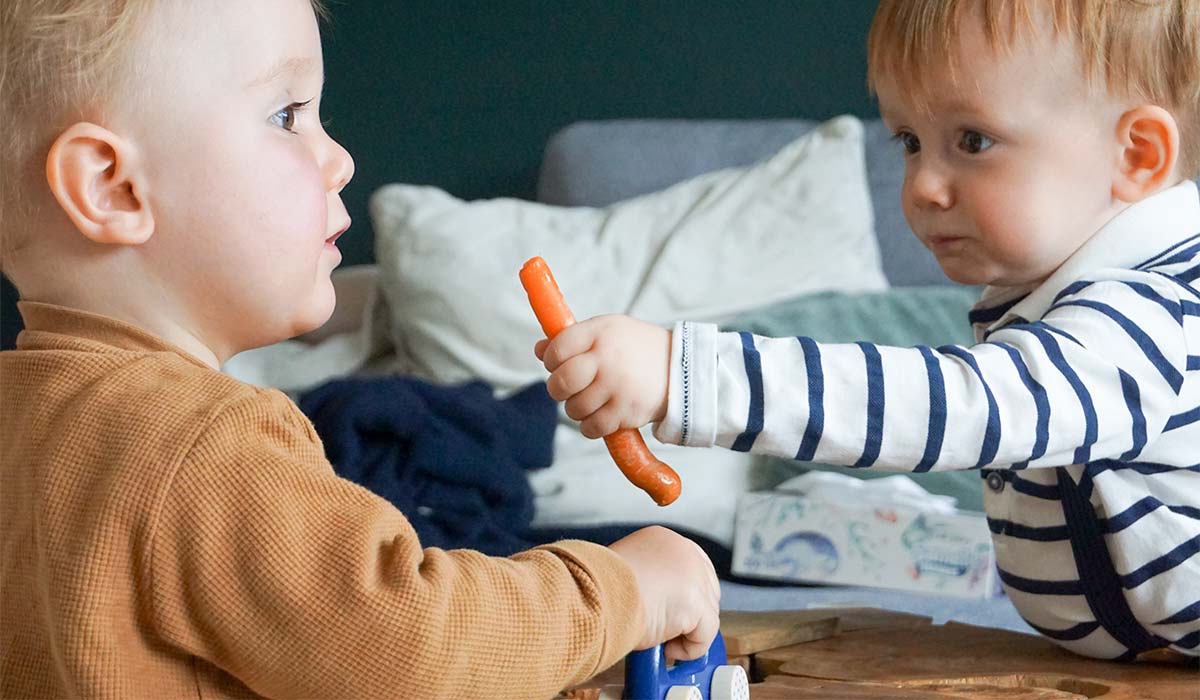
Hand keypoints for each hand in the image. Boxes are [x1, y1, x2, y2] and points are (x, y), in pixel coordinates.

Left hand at [534, 315, 670, 438]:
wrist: (682, 369)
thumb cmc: (636, 348)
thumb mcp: (608, 331)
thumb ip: (574, 339)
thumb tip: (539, 350)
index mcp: (600, 331)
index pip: (557, 349)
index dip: (551, 360)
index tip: (558, 364)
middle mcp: (607, 358)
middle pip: (561, 382)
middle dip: (558, 389)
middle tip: (567, 389)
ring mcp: (617, 386)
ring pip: (574, 408)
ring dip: (577, 409)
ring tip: (592, 400)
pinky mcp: (626, 411)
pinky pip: (591, 428)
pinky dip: (590, 426)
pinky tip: (600, 416)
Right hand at [609, 526, 720, 660]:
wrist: (593, 596)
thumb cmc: (598, 587)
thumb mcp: (626, 572)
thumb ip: (650, 578)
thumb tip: (659, 602)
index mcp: (663, 539)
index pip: (693, 567)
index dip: (685, 595)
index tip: (673, 613)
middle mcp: (683, 551)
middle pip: (706, 589)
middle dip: (690, 614)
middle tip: (664, 629)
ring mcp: (693, 575)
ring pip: (706, 614)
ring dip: (684, 632)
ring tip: (656, 636)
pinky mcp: (696, 603)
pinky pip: (705, 636)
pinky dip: (688, 649)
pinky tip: (665, 647)